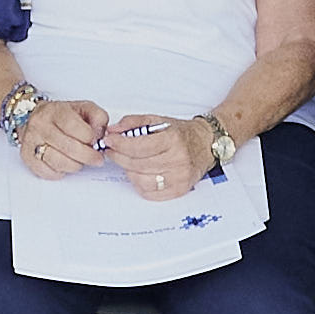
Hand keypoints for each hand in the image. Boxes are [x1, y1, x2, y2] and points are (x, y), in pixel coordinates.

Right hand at [6, 94, 117, 180]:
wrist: (36, 116)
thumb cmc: (62, 115)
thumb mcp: (84, 108)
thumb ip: (98, 117)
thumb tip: (100, 135)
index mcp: (56, 111)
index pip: (76, 128)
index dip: (90, 138)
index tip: (95, 141)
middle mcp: (40, 125)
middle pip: (69, 148)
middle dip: (88, 157)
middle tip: (97, 159)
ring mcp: (31, 141)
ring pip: (58, 162)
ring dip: (75, 165)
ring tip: (80, 161)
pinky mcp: (26, 156)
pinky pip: (46, 172)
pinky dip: (60, 172)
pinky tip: (65, 165)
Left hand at [104, 115, 222, 202]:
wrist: (205, 145)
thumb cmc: (181, 134)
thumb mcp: (158, 120)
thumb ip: (134, 122)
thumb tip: (113, 130)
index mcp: (173, 140)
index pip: (139, 146)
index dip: (120, 144)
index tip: (109, 141)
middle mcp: (178, 160)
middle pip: (137, 164)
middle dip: (119, 157)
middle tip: (111, 151)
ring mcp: (179, 177)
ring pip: (141, 180)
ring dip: (129, 170)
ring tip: (128, 161)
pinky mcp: (179, 190)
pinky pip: (150, 192)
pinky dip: (139, 183)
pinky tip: (140, 173)